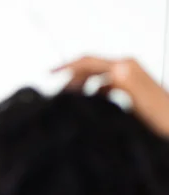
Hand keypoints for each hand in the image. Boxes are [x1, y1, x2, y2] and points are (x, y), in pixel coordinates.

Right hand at [54, 56, 168, 137]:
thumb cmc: (161, 118)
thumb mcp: (133, 102)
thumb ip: (114, 86)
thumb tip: (94, 78)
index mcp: (124, 70)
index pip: (87, 62)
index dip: (66, 67)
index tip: (50, 73)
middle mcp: (127, 68)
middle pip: (90, 67)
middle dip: (71, 79)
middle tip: (58, 95)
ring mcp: (130, 76)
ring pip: (96, 76)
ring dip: (81, 86)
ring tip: (71, 100)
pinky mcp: (132, 86)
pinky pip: (106, 84)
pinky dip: (93, 91)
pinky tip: (90, 105)